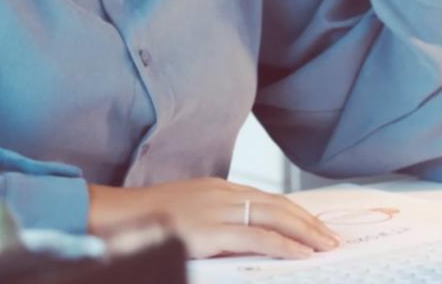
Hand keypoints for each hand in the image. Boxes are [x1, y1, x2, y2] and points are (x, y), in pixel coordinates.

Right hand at [87, 178, 341, 259]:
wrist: (108, 218)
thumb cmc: (142, 222)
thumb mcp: (185, 215)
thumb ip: (214, 222)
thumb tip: (241, 239)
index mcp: (216, 188)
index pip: (267, 197)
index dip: (296, 212)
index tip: (316, 225)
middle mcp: (221, 193)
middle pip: (278, 203)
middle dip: (309, 220)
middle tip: (332, 237)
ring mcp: (215, 210)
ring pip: (274, 216)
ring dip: (305, 232)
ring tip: (326, 245)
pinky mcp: (208, 231)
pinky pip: (257, 236)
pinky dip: (284, 244)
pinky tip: (301, 254)